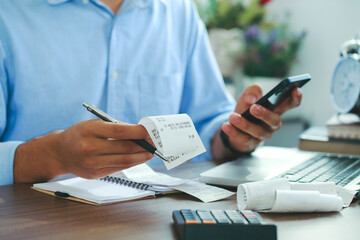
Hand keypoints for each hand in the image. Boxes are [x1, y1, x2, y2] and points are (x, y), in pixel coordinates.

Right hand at [14, 119, 153, 182]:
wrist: (59, 152)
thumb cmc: (80, 134)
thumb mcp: (94, 124)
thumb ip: (115, 128)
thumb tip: (140, 132)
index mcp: (89, 130)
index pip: (120, 131)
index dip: (138, 132)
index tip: (150, 131)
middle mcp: (89, 147)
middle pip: (124, 148)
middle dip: (143, 145)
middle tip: (155, 142)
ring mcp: (91, 163)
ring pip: (124, 161)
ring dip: (141, 157)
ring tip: (151, 152)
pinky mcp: (94, 174)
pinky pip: (118, 168)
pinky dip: (131, 163)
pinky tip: (139, 158)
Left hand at [221, 84, 301, 152]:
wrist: (233, 125)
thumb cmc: (246, 109)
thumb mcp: (248, 96)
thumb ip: (253, 90)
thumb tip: (252, 99)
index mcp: (276, 109)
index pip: (290, 104)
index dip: (295, 97)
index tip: (295, 89)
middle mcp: (272, 123)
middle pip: (274, 120)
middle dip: (265, 114)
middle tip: (254, 108)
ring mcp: (262, 135)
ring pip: (257, 132)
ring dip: (245, 124)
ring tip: (233, 116)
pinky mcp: (250, 143)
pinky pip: (244, 139)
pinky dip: (234, 132)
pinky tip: (226, 126)